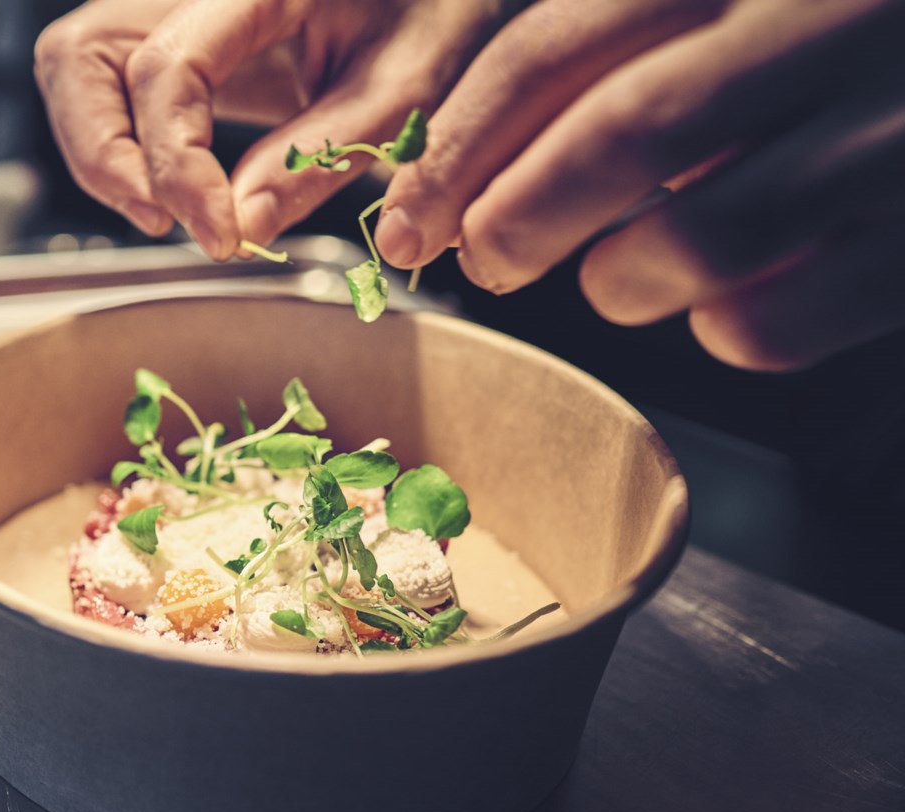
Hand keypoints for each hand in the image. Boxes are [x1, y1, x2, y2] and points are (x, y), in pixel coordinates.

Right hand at [35, 0, 510, 258]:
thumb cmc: (427, 13)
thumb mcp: (406, 84)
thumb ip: (325, 153)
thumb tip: (246, 224)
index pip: (168, 66)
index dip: (177, 161)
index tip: (219, 234)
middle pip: (81, 54)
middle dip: (105, 154)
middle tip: (166, 222)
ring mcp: (166, 2)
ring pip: (74, 67)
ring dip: (100, 152)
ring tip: (164, 213)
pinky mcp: (164, 32)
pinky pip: (101, 82)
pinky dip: (119, 144)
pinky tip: (172, 189)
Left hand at [376, 0, 904, 370]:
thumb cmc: (815, 40)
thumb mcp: (715, 9)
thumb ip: (599, 55)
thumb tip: (444, 172)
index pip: (553, 49)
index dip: (458, 147)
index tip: (406, 217)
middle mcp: (828, 22)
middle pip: (622, 135)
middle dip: (518, 219)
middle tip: (487, 259)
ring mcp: (891, 134)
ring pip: (698, 240)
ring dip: (618, 281)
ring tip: (615, 276)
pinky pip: (774, 322)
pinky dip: (718, 329)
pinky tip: (718, 299)